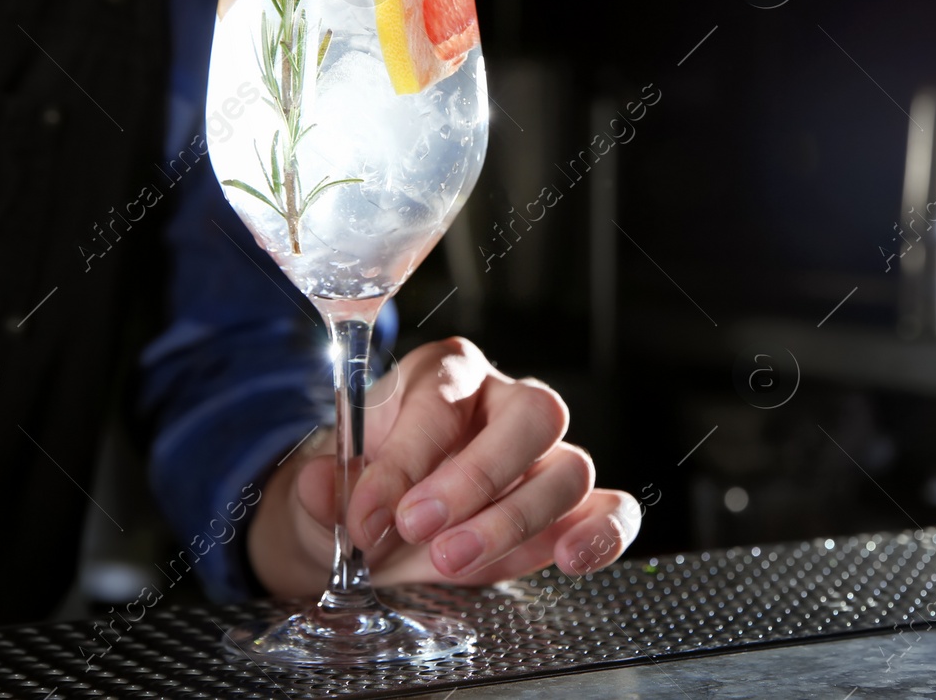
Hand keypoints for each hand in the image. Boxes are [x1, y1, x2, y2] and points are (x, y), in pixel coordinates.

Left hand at [248, 337, 641, 595]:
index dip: (405, 458)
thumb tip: (325, 485)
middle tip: (419, 527)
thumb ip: (324, 489)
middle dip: (476, 476)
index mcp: (444, 375)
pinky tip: (569, 560)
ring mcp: (545, 457)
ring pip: (568, 469)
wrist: (379, 537)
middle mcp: (505, 403)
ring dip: (515, 520)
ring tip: (454, 560)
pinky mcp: (572, 509)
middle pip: (532, 414)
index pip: (443, 398)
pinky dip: (602, 534)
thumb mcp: (324, 492)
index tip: (368, 516)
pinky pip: (612, 510)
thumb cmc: (362, 495)